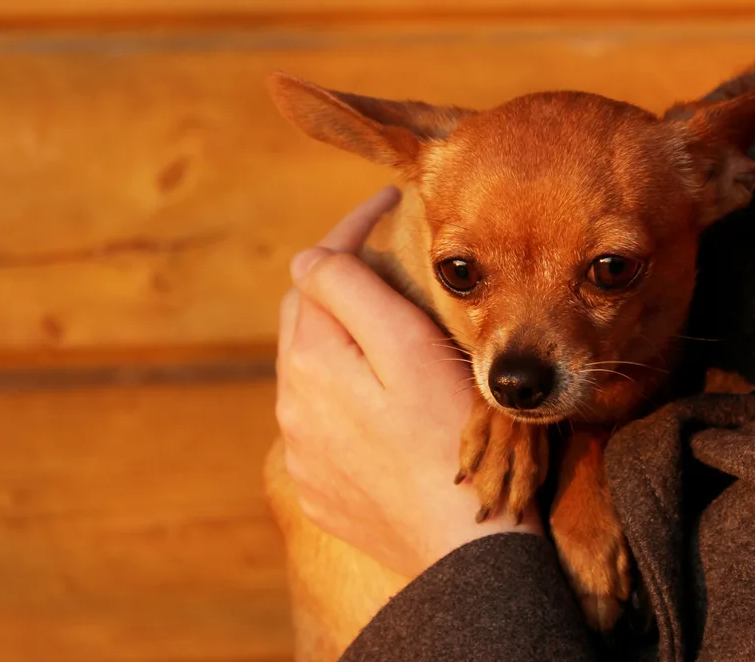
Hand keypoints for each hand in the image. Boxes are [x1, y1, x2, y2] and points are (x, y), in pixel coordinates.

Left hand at [268, 186, 541, 578]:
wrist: (463, 551)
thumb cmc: (451, 442)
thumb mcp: (411, 350)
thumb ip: (353, 293)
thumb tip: (310, 258)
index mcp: (309, 363)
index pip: (316, 272)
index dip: (351, 230)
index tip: (387, 204)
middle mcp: (291, 407)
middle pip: (304, 320)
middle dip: (339, 282)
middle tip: (385, 255)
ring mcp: (303, 453)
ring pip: (309, 371)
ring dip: (339, 338)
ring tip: (384, 324)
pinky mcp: (320, 487)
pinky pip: (320, 422)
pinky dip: (342, 394)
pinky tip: (379, 399)